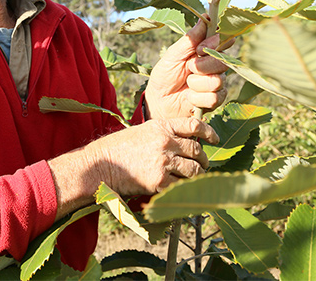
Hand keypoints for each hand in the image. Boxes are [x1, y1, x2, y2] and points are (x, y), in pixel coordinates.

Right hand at [88, 117, 219, 195]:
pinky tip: (183, 190)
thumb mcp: (142, 132)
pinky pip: (181, 186)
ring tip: (195, 179)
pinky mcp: (159, 181)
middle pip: (197, 151)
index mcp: (161, 127)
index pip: (194, 125)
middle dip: (204, 160)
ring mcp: (164, 162)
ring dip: (197, 176)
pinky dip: (184, 189)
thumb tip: (185, 143)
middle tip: (204, 165)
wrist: (100, 165)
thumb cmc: (118, 148)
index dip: (209, 132)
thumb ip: (164, 135)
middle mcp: (165, 142)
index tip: (215, 139)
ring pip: (194, 170)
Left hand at [144, 18, 228, 118]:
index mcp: (206, 51)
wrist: (158, 101)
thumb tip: (205, 17)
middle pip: (222, 62)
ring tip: (186, 83)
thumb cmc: (165, 75)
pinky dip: (197, 98)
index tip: (199, 48)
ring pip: (218, 81)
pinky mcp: (215, 100)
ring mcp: (217, 83)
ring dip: (196, 83)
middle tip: (189, 67)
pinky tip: (189, 97)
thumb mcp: (174, 54)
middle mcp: (215, 65)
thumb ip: (191, 38)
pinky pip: (214, 98)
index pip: (221, 41)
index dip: (214, 43)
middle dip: (202, 65)